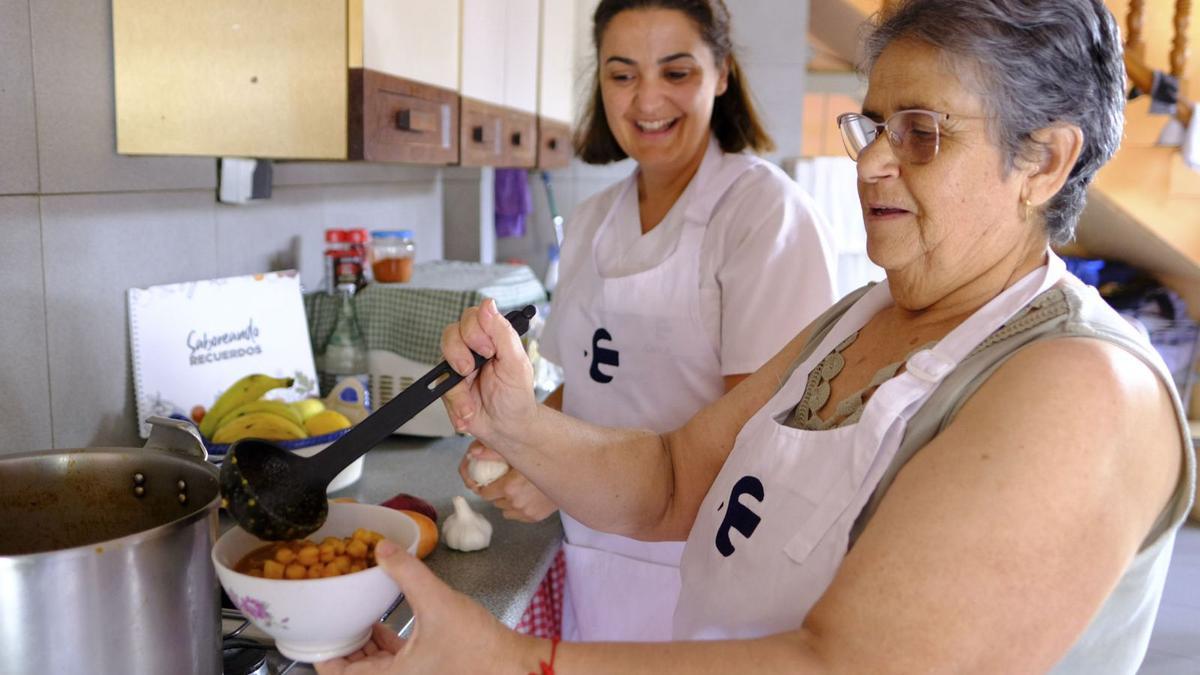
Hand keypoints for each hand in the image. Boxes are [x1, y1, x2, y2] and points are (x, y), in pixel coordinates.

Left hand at [315, 540, 535, 673]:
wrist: (511, 664)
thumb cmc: (476, 646)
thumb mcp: (436, 602)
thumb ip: (407, 573)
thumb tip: (382, 548)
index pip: (339, 673)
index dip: (322, 654)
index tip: (314, 630)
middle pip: (355, 668)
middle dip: (343, 643)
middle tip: (333, 615)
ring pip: (375, 664)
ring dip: (363, 642)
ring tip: (355, 614)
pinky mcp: (427, 670)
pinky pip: (394, 660)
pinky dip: (384, 643)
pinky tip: (385, 621)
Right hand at [440, 299, 537, 444]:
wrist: (508, 429)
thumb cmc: (516, 396)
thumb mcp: (516, 363)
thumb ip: (502, 333)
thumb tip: (488, 304)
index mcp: (491, 338)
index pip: (472, 317)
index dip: (475, 330)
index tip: (488, 349)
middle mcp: (472, 349)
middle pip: (451, 334)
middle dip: (460, 353)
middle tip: (473, 370)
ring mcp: (458, 368)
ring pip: (442, 361)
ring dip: (457, 386)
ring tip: (472, 402)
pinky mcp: (448, 387)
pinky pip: (440, 389)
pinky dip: (456, 404)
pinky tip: (469, 412)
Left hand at [459, 441, 559, 522]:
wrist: (569, 473)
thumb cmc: (544, 458)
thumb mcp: (517, 453)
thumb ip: (493, 453)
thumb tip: (472, 453)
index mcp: (509, 487)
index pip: (484, 493)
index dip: (485, 486)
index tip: (489, 481)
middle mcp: (516, 502)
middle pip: (495, 501)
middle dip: (497, 492)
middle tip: (506, 481)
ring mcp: (526, 512)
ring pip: (505, 509)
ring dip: (507, 501)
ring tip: (517, 489)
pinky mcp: (534, 517)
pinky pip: (517, 515)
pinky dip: (518, 508)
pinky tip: (526, 496)